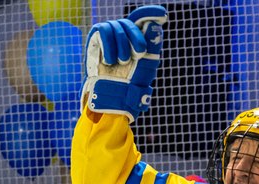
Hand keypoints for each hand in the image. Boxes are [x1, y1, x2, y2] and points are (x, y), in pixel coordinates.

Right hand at [83, 5, 166, 120]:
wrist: (114, 95)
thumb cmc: (132, 82)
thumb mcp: (147, 63)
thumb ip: (152, 43)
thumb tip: (154, 23)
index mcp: (138, 37)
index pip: (144, 17)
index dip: (151, 13)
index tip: (163, 14)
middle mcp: (124, 33)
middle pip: (132, 21)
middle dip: (137, 37)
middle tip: (140, 54)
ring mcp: (110, 34)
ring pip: (117, 26)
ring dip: (122, 45)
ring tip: (122, 62)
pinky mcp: (96, 37)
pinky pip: (103, 30)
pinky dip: (108, 45)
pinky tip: (110, 60)